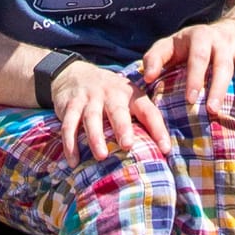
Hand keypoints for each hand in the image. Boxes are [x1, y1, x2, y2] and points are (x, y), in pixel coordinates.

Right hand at [50, 58, 171, 161]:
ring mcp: (90, 98)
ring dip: (96, 137)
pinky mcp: (71, 104)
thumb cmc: (110, 95)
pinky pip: (69, 124)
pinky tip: (73, 161)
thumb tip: (162, 151)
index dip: (158, 129)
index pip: (148, 111)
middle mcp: (111, 93)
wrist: (75, 74)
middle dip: (123, 127)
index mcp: (131, 94)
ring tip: (102, 156)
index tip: (166, 149)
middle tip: (128, 145)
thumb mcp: (127, 99)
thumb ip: (140, 118)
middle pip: (117, 110)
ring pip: (92, 117)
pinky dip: (70, 143)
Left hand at [138, 22, 234, 118]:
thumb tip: (146, 79)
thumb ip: (155, 58)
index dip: (195, 77)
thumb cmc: (190, 47)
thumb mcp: (170, 45)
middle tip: (211, 111)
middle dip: (218, 88)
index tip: (189, 100)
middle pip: (223, 64)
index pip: (199, 56)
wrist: (226, 33)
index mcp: (201, 36)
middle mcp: (224, 40)